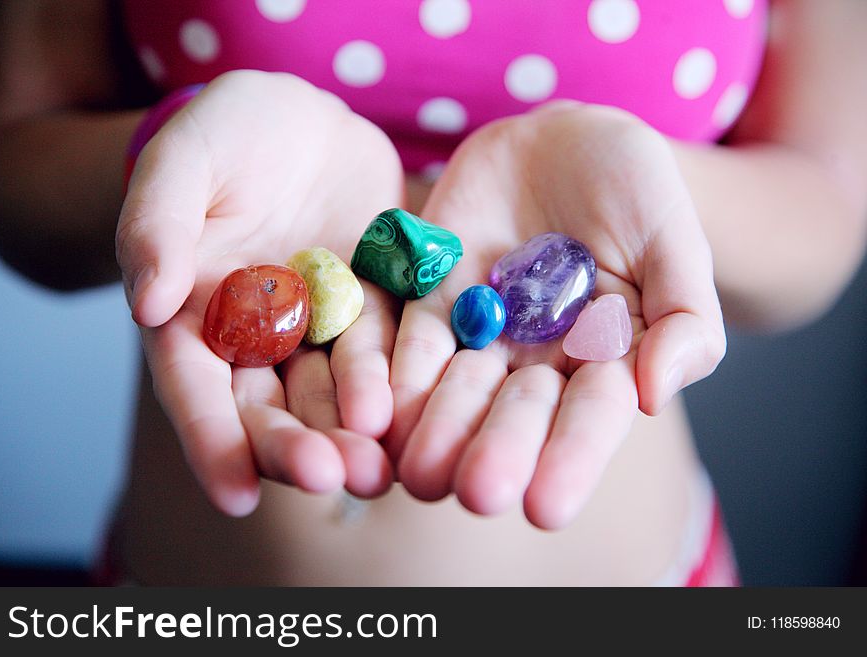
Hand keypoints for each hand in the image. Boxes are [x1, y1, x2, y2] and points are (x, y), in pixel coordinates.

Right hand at [116, 71, 401, 515]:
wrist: (300, 120)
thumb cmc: (225, 136)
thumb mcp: (182, 162)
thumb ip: (158, 226)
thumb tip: (148, 303)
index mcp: (196, 318)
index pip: (195, 390)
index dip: (212, 443)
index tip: (235, 494)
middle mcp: (260, 338)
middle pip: (272, 408)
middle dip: (296, 448)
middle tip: (329, 478)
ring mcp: (322, 327)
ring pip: (336, 393)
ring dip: (355, 434)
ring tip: (379, 469)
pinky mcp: (376, 306)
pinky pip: (391, 347)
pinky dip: (401, 381)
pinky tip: (420, 414)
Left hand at [387, 102, 724, 528]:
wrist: (563, 142)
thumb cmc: (635, 189)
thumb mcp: (674, 240)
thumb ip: (683, 317)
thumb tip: (655, 395)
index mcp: (604, 360)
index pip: (590, 418)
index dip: (570, 459)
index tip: (547, 506)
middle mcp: (538, 362)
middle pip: (515, 415)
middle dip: (497, 453)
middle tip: (478, 494)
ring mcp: (481, 334)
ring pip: (455, 391)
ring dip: (436, 431)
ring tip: (419, 471)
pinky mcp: (430, 301)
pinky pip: (407, 342)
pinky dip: (392, 375)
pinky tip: (376, 414)